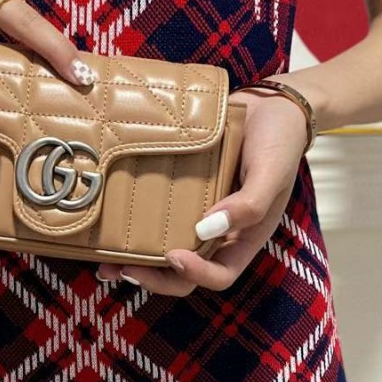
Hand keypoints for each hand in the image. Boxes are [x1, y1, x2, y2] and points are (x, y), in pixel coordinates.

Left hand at [95, 84, 310, 293]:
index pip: (219, 275)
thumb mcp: (272, 171)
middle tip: (121, 269)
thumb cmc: (279, 140)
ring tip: (102, 262)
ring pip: (163, 249)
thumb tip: (205, 229)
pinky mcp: (178, 193)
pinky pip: (156, 216)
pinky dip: (133, 226)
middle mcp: (216, 233)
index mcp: (243, 238)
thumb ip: (249, 203)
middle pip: (183, 273)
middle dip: (153, 278)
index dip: (195, 275)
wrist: (268, 104)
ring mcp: (195, 213)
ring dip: (135, 260)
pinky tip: (109, 223)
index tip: (173, 257)